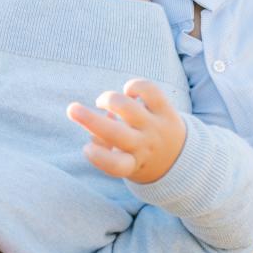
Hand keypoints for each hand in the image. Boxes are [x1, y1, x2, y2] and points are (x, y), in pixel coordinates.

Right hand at [67, 78, 186, 183]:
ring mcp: (156, 127)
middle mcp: (144, 146)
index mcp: (132, 165)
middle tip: (71, 109)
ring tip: (102, 102)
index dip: (98, 157)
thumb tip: (94, 126)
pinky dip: (133, 86)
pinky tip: (128, 93)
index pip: (115, 165)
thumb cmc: (138, 158)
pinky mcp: (166, 110)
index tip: (86, 149)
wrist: (181, 159)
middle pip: (116, 133)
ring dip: (108, 100)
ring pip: (128, 107)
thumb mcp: (122, 162)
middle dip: (90, 120)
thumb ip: (103, 147)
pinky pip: (149, 90)